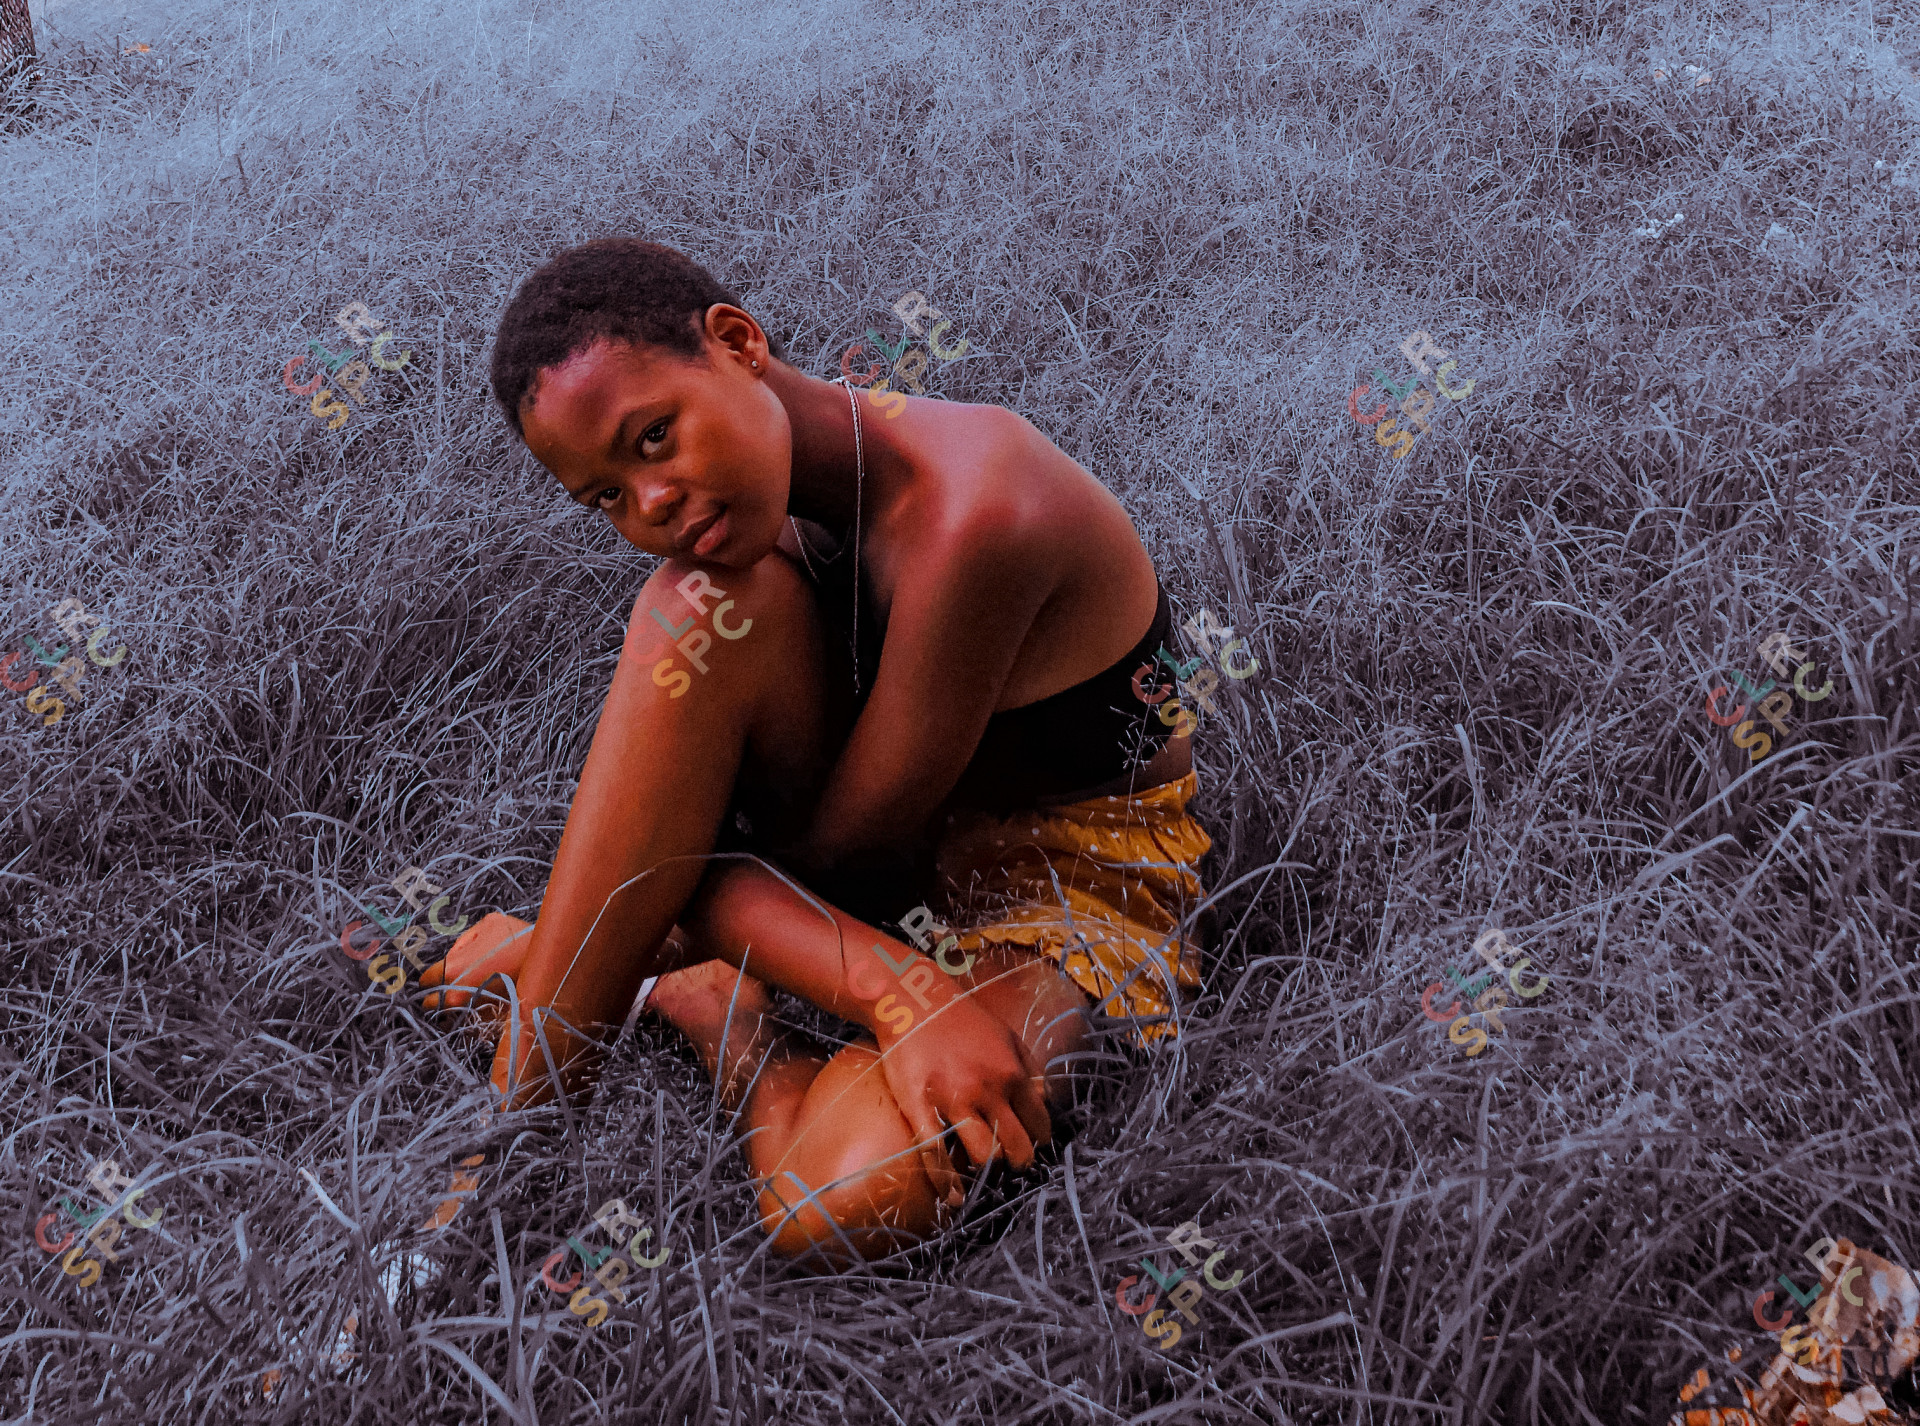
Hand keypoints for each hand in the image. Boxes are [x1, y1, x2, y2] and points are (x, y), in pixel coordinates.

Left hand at [420, 911, 533, 1020]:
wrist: (552, 965)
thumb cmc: (520, 940)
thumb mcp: (490, 924)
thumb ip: (465, 939)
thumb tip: (456, 954)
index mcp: (452, 969)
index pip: (426, 979)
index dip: (431, 976)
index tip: (437, 977)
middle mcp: (457, 996)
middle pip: (431, 1004)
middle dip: (437, 996)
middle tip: (451, 989)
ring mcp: (472, 1014)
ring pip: (449, 1020)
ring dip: (453, 1012)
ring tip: (467, 1002)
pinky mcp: (488, 1027)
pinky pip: (471, 1029)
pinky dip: (473, 1021)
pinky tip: (483, 1010)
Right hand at [871, 988, 1049, 1206]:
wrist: (913, 1000)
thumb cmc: (962, 1019)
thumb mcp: (1007, 1036)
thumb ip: (1030, 1069)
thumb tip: (1045, 1102)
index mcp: (1012, 1072)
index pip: (1039, 1123)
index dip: (1039, 1140)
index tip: (1033, 1146)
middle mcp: (987, 1089)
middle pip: (1016, 1147)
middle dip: (1018, 1160)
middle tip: (1012, 1163)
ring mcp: (952, 1100)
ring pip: (983, 1155)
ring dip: (987, 1169)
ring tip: (984, 1170)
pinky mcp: (919, 1107)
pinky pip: (936, 1155)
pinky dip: (947, 1184)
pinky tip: (954, 1199)